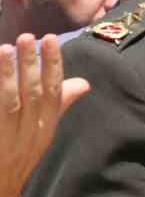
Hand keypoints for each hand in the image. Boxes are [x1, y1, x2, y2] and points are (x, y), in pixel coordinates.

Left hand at [0, 35, 89, 196]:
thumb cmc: (16, 159)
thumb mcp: (40, 135)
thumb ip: (58, 106)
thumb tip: (83, 82)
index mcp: (46, 130)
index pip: (54, 93)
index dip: (53, 66)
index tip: (51, 40)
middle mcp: (32, 135)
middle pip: (34, 95)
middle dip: (33, 64)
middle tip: (29, 37)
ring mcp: (11, 141)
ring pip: (13, 103)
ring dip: (11, 74)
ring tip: (8, 47)